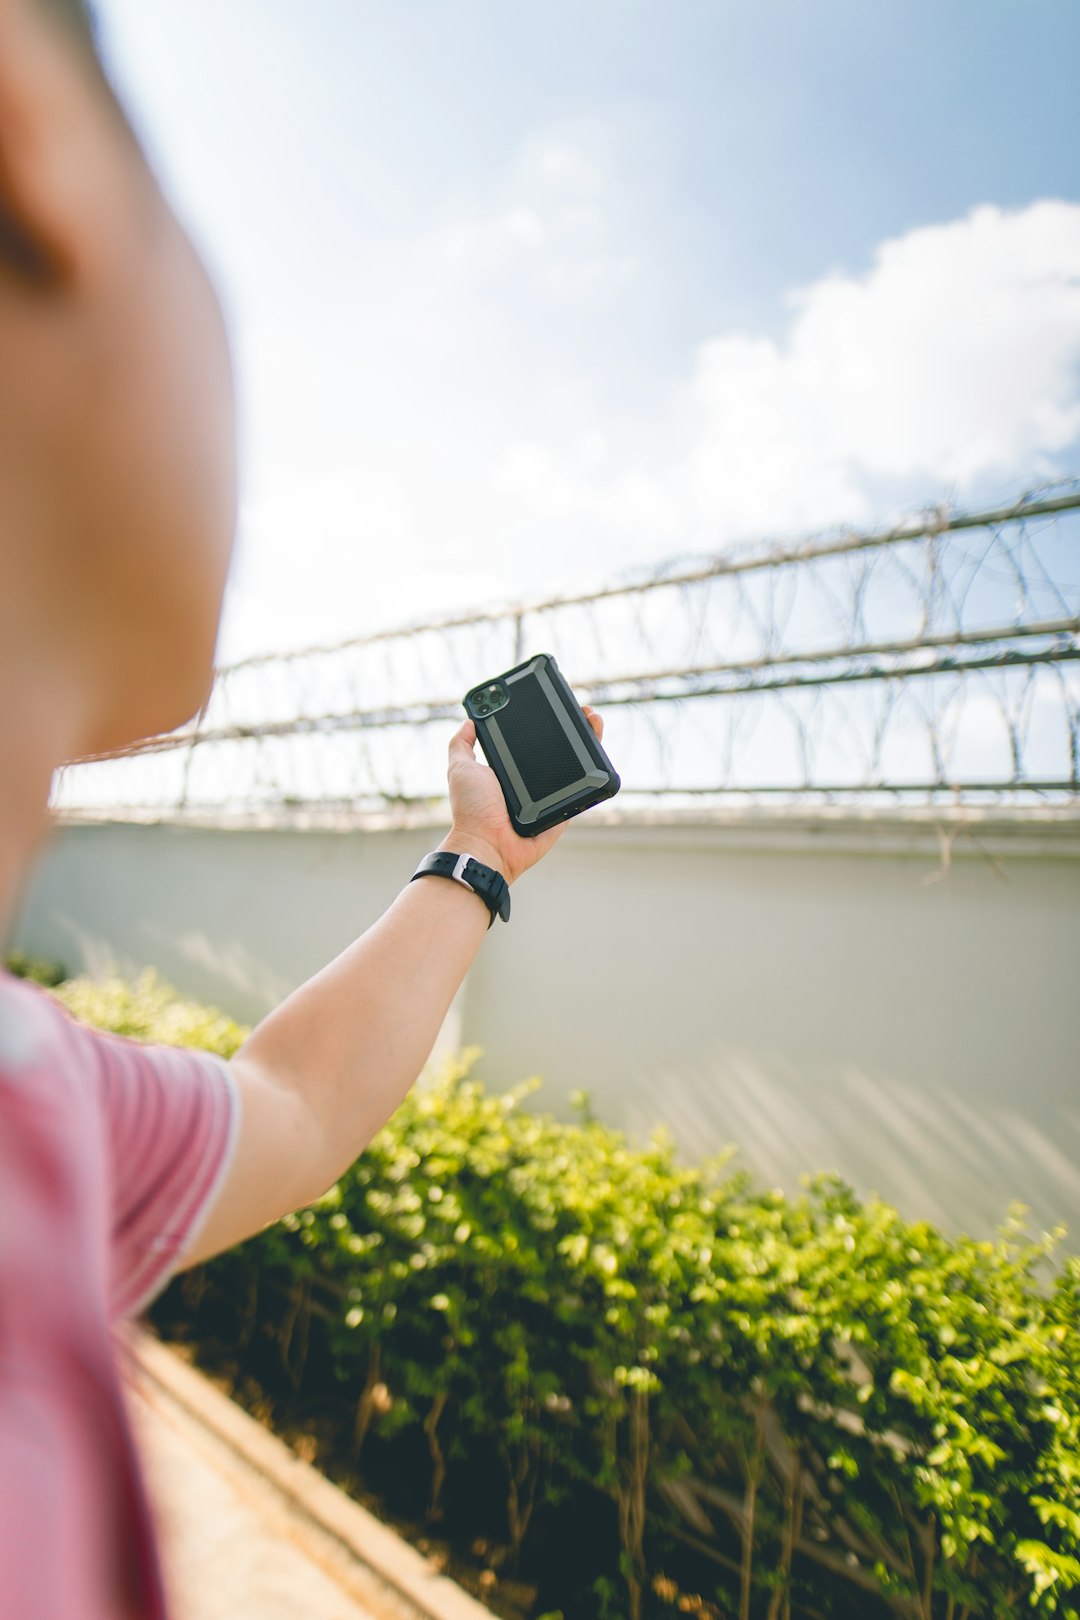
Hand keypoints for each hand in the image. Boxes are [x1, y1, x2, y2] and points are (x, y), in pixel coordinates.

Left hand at [441, 707, 604, 883]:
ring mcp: (550, 796)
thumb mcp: (460, 768)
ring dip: (589, 740)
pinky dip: (595, 772)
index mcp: (510, 770)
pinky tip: (598, 748)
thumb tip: (469, 720)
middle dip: (572, 726)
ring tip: (593, 719)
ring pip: (576, 766)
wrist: (487, 845)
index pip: (531, 739)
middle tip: (581, 708)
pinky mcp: (564, 811)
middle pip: (558, 749)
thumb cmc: (471, 810)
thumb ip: (461, 745)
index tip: (553, 702)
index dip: (544, 721)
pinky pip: (583, 791)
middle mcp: (531, 782)